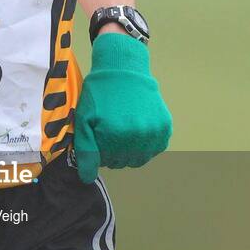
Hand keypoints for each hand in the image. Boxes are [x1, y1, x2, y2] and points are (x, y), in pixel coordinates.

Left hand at [73, 32, 172, 184]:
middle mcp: (137, 137)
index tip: (99, 133)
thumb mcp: (84, 119)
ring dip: (130, 150)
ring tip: (124, 130)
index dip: (100, 149)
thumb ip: (85, 151)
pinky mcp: (165, 128)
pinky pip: (154, 150)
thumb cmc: (99, 94)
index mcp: (114, 135)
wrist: (124, 70)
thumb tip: (87, 180)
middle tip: (111, 130)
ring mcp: (153, 133)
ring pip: (139, 159)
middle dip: (114, 151)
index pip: (105, 162)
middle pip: (123, 162)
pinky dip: (146, 144)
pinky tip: (138, 128)